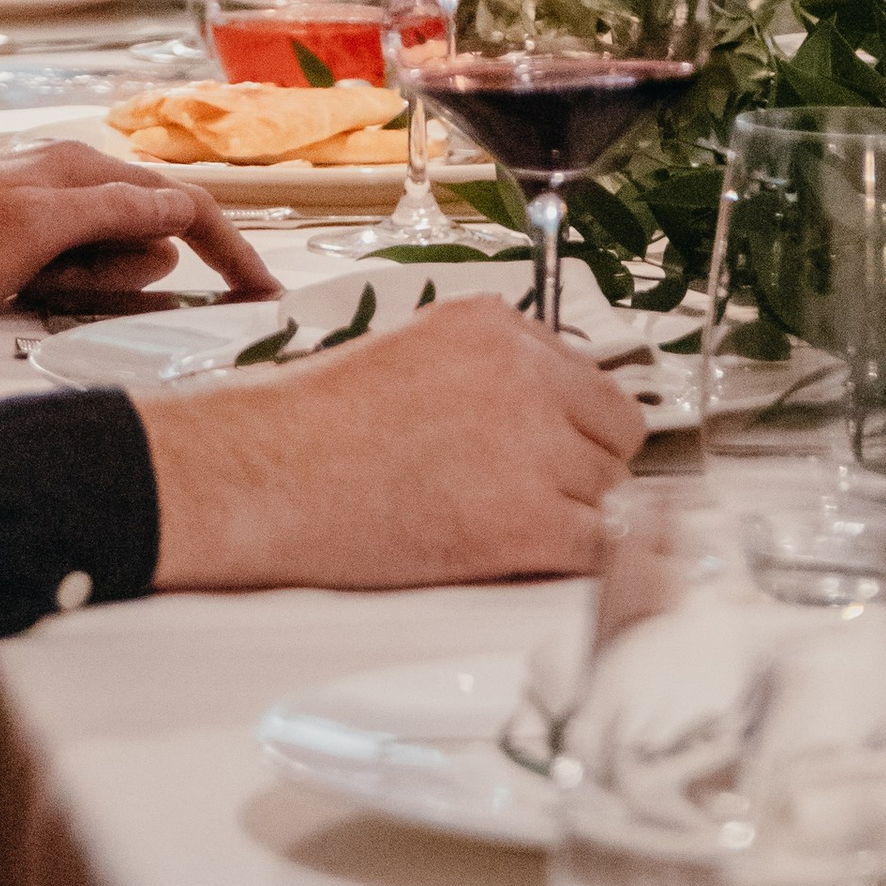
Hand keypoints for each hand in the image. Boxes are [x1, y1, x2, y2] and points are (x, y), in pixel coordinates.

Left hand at [0, 141, 279, 319]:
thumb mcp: (36, 229)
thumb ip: (114, 213)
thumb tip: (182, 211)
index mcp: (82, 169)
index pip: (182, 204)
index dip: (229, 250)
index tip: (265, 298)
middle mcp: (71, 184)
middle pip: (145, 241)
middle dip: (123, 278)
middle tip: (56, 285)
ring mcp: (47, 217)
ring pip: (110, 266)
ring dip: (86, 289)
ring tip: (25, 287)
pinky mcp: (25, 249)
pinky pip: (75, 278)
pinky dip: (65, 295)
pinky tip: (22, 294)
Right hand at [140, 295, 644, 591]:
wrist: (268, 473)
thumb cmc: (316, 423)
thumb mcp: (413, 353)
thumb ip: (489, 371)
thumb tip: (549, 415)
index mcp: (495, 324)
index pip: (591, 376)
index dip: (571, 423)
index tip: (549, 448)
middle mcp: (527, 372)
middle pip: (617, 433)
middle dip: (583, 467)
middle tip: (525, 491)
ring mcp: (535, 447)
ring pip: (611, 494)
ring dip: (572, 516)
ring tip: (496, 520)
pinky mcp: (531, 522)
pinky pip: (600, 549)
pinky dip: (572, 561)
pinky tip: (522, 555)